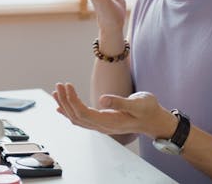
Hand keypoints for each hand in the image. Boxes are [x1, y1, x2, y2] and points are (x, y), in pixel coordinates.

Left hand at [52, 83, 176, 138]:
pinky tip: (61, 107)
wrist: (154, 120)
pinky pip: (81, 119)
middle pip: (77, 116)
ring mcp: (101, 126)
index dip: (73, 100)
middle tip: (59, 85)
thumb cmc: (148, 110)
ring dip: (65, 105)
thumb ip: (120, 101)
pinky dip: (69, 111)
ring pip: (77, 118)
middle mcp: (102, 126)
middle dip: (65, 101)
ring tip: (57, 92)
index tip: (68, 85)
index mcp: (110, 122)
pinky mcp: (101, 122)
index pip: (84, 113)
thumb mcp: (138, 103)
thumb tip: (102, 99)